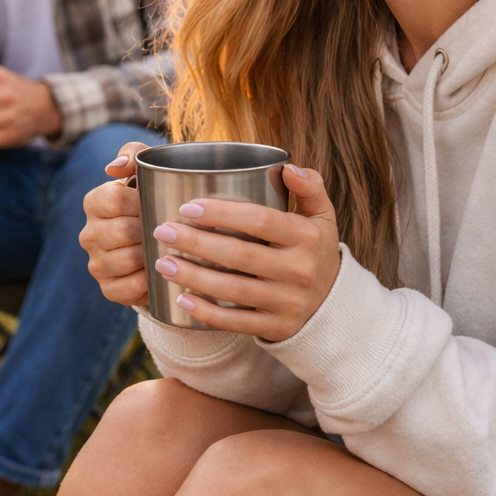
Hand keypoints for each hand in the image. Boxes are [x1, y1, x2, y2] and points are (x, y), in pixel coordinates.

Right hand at [80, 142, 154, 305]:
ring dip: (149, 255)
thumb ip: (133, 155)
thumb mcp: (148, 169)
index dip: (139, 203)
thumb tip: (113, 168)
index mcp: (95, 202)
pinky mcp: (108, 289)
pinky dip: (146, 282)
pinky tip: (159, 272)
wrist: (167, 238)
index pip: (111, 201)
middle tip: (168, 228)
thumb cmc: (157, 198)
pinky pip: (126, 289)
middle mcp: (89, 234)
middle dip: (148, 229)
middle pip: (120, 232)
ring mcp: (97, 263)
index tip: (160, 202)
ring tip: (165, 248)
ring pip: (124, 260)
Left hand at [151, 164, 340, 341]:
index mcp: (307, 237)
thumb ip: (310, 186)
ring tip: (162, 262)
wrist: (334, 306)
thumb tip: (287, 168)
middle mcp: (298, 270)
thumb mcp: (323, 216)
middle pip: (239, 254)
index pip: (260, 220)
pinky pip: (236, 322)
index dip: (222, 212)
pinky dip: (206, 312)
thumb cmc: (316, 250)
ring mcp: (287, 302)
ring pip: (233, 289)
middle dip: (196, 242)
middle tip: (163, 231)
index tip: (188, 207)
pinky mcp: (276, 327)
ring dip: (193, 276)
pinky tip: (181, 298)